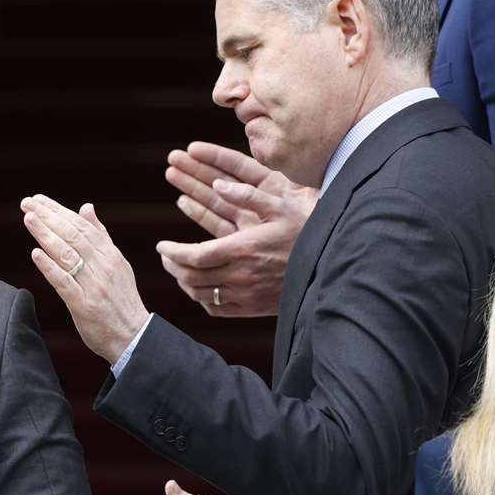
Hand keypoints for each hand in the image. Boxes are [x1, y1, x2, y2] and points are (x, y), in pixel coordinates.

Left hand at [22, 195, 149, 363]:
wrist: (133, 336)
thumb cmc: (121, 299)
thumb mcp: (116, 263)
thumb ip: (100, 235)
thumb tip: (86, 207)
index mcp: (109, 254)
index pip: (81, 226)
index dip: (58, 210)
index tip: (38, 199)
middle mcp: (102, 266)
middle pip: (72, 235)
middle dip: (48, 217)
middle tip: (26, 203)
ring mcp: (93, 285)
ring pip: (67, 254)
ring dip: (46, 235)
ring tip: (29, 219)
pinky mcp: (84, 305)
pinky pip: (64, 282)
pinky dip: (50, 267)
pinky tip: (35, 254)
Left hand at [156, 142, 315, 317]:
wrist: (331, 266)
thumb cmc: (305, 231)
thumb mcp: (281, 206)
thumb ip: (248, 194)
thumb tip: (218, 185)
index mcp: (243, 250)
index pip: (195, 256)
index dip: (173, 252)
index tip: (162, 246)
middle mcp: (241, 276)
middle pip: (192, 277)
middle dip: (173, 266)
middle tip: (167, 256)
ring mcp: (246, 295)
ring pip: (201, 294)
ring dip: (184, 282)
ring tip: (178, 269)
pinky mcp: (253, 309)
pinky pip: (217, 309)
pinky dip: (202, 299)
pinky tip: (200, 287)